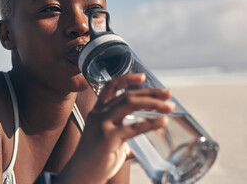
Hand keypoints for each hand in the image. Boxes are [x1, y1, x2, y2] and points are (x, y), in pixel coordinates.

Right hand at [58, 73, 173, 183]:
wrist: (82, 174)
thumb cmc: (96, 159)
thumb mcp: (108, 137)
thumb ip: (123, 130)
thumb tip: (143, 129)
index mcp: (98, 111)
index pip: (111, 87)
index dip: (127, 78)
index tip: (143, 77)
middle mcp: (99, 114)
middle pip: (127, 95)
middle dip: (150, 92)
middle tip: (168, 93)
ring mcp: (103, 124)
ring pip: (130, 103)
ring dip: (153, 103)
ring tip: (168, 107)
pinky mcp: (108, 137)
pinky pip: (134, 127)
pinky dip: (151, 122)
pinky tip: (162, 121)